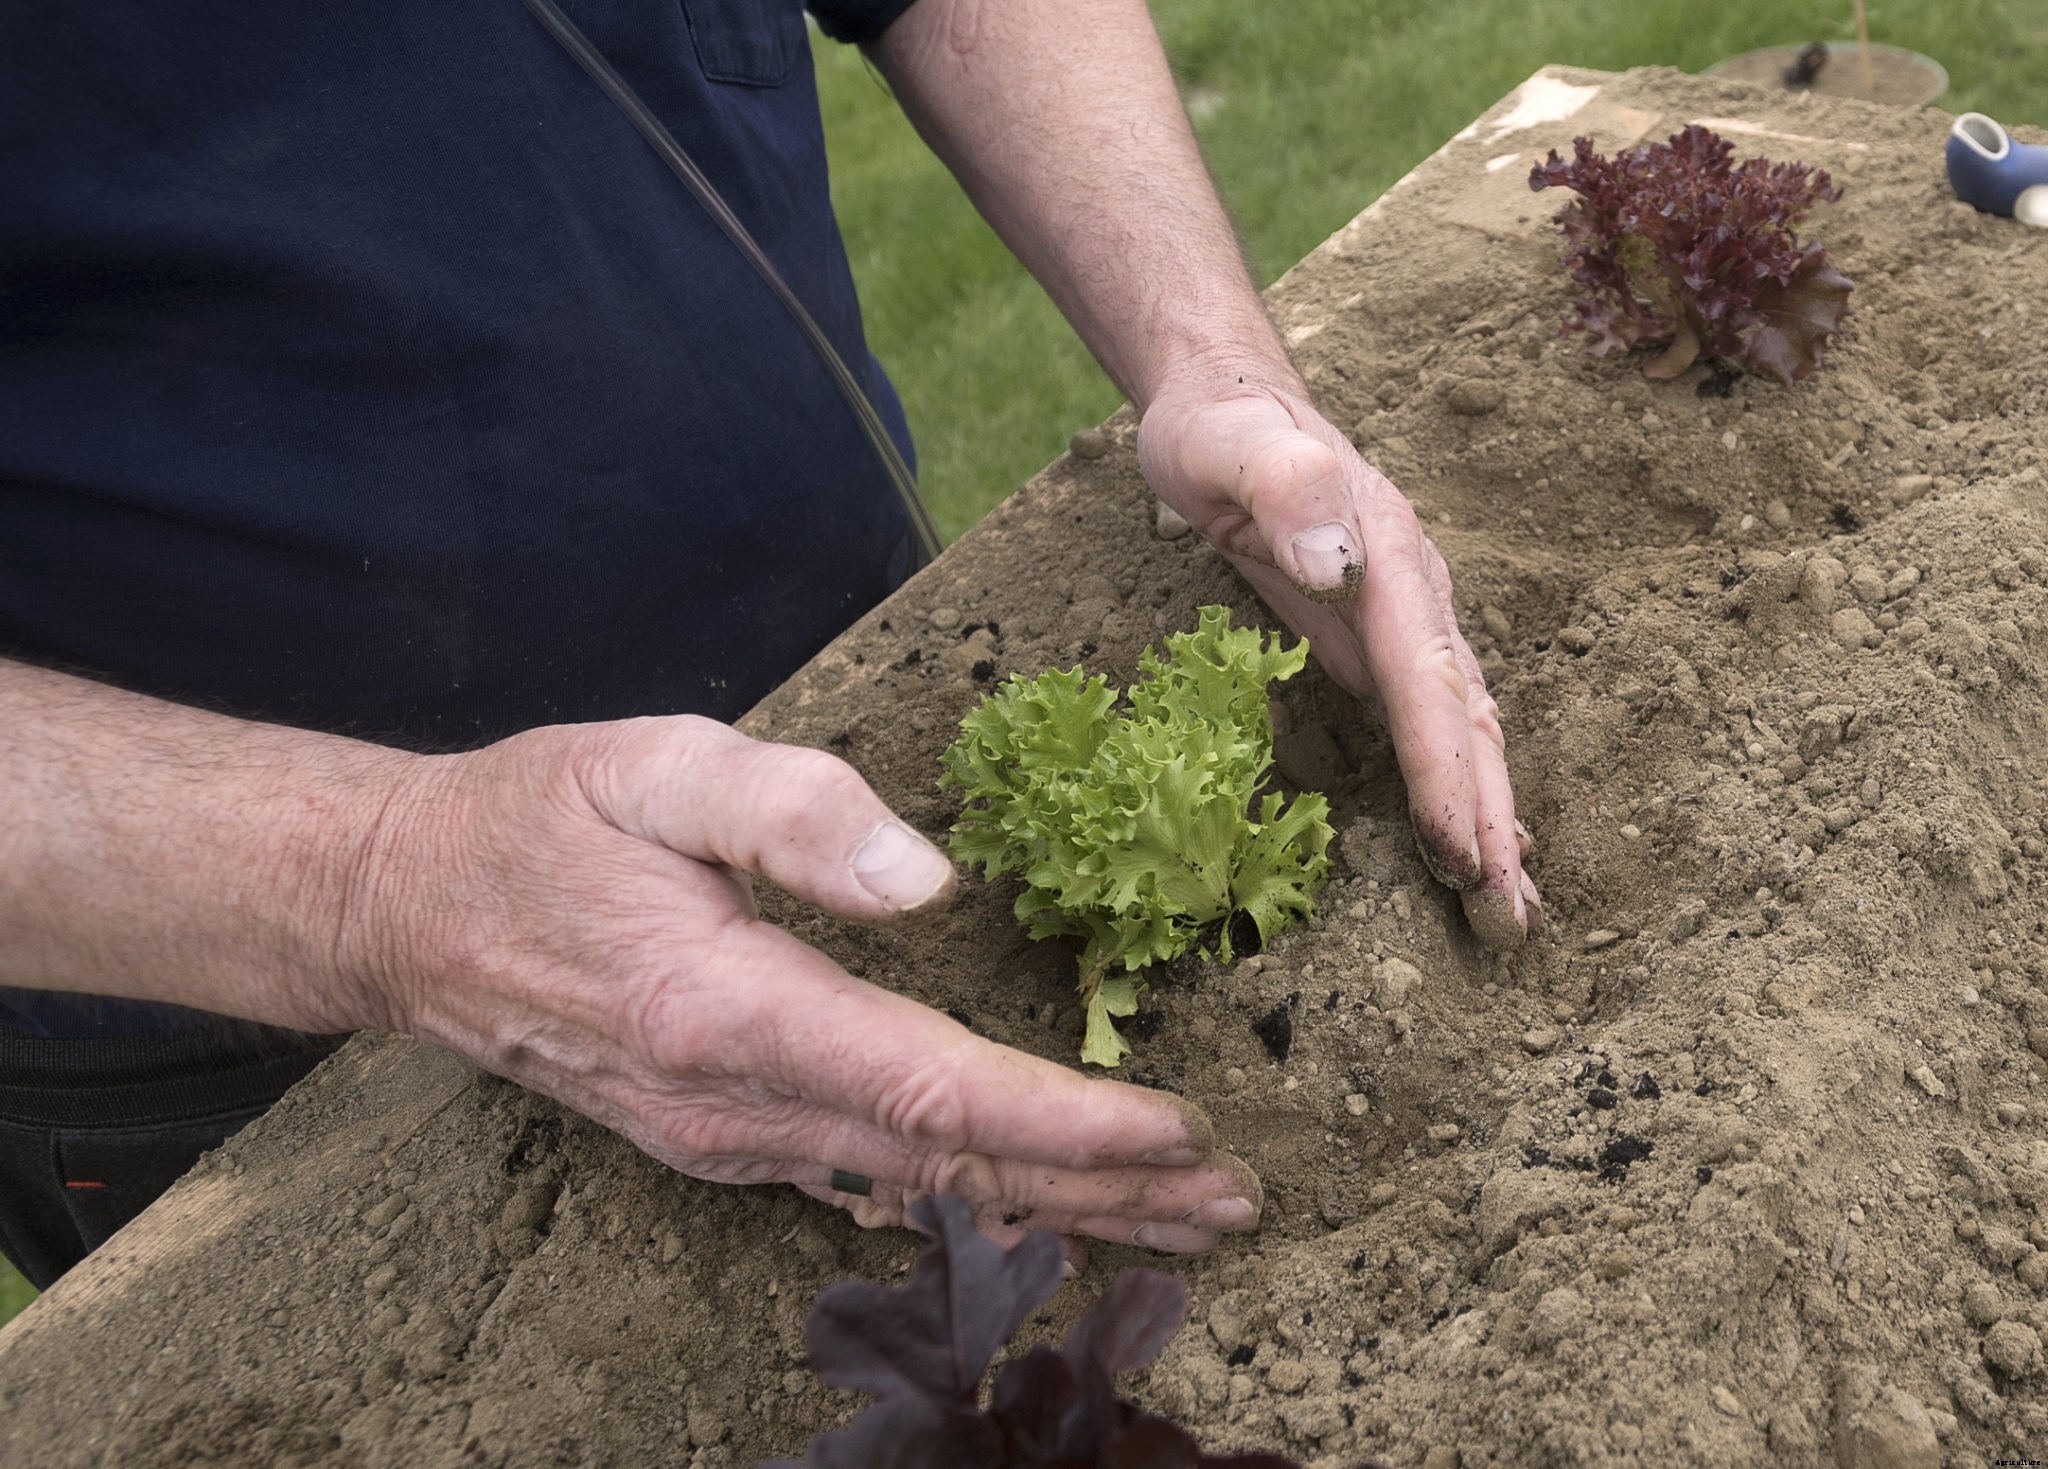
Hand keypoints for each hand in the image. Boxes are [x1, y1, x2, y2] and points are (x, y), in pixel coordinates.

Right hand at [348, 715, 1261, 1250]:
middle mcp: (736, 1103)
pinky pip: (870, 1183)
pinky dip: (974, 1201)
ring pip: (921, 1190)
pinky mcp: (722, 1138)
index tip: (1178, 1133)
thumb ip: (789, 809)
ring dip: (1055, 1206)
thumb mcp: (650, 762)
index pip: (931, 1088)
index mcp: (727, 1010)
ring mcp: (728, 1138)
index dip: (1064, 1121)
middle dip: (1102, 1188)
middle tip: (1232, 1196)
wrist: (408, 913)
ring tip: (1174, 1218)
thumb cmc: (533, 822)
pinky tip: (1038, 1208)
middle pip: (952, 1165)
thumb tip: (925, 875)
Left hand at [1138, 380, 1540, 948]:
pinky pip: (1432, 723)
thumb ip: (1281, 487)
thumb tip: (1338, 566)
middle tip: (1512, 918)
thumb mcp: (1225, 443)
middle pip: (1467, 719)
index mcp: (1388, 554)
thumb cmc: (1220, 430)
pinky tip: (1474, 838)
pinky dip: (1459, 786)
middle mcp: (1414, 592)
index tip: (1462, 853)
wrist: (1231, 401)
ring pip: (1463, 729)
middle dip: (1492, 819)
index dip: (1445, 773)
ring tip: (1513, 904)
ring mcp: (1405, 618)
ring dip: (1490, 815)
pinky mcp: (1380, 640)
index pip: (1425, 682)